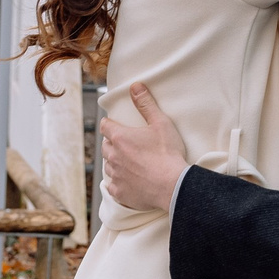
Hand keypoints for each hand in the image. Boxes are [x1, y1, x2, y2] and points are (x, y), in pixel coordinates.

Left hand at [100, 82, 189, 213]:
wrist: (173, 186)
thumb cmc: (168, 154)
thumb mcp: (160, 123)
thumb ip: (146, 104)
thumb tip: (135, 86)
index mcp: (120, 138)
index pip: (105, 126)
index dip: (110, 124)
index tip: (115, 125)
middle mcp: (113, 156)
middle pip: (105, 146)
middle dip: (113, 144)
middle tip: (128, 145)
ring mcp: (115, 175)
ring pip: (108, 166)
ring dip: (115, 163)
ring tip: (130, 163)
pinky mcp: (119, 193)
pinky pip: (113, 186)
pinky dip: (119, 182)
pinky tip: (129, 181)